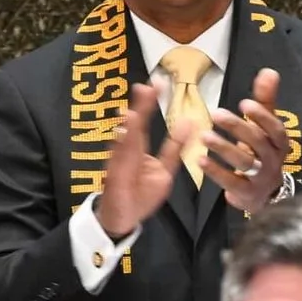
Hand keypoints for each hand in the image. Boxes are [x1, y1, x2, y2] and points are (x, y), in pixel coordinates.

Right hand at [92, 83, 201, 240]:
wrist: (123, 219)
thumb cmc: (141, 194)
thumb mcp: (164, 169)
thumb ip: (173, 148)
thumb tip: (187, 123)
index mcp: (138, 148)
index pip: (145, 121)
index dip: (150, 102)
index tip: (158, 82)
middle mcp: (127, 151)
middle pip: (134, 125)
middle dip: (142, 105)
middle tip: (149, 84)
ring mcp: (119, 163)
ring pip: (125, 139)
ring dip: (130, 123)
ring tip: (136, 105)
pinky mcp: (114, 176)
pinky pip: (118, 159)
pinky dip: (120, 145)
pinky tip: (123, 130)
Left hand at [200, 69, 290, 215]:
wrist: (263, 194)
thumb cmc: (261, 153)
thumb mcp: (265, 128)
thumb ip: (265, 101)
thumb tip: (269, 71)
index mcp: (279, 143)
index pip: (275, 128)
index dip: (262, 116)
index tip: (245, 103)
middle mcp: (273, 160)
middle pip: (258, 143)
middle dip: (237, 128)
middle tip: (216, 114)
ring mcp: (261, 178)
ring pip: (244, 162)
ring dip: (223, 148)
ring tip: (204, 136)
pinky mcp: (246, 193)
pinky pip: (231, 182)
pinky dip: (215, 171)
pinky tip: (200, 160)